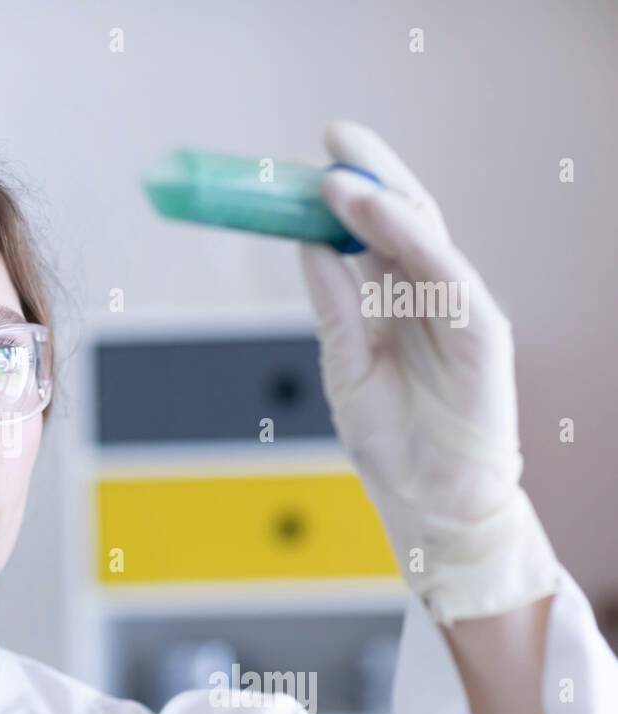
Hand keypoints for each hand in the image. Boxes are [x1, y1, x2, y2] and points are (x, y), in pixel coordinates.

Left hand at [299, 120, 561, 625]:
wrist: (430, 502)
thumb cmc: (392, 439)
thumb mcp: (346, 366)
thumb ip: (334, 305)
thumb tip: (308, 245)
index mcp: (397, 300)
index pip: (375, 231)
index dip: (347, 191)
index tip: (311, 159)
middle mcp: (430, 294)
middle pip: (403, 217)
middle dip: (370, 172)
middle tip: (334, 135)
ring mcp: (459, 308)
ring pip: (424, 235)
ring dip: (382, 199)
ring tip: (338, 174)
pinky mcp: (481, 331)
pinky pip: (445, 272)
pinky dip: (411, 239)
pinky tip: (376, 214)